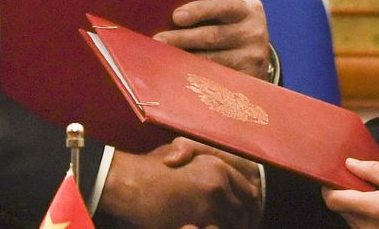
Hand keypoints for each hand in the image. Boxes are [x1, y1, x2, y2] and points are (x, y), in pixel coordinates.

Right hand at [100, 139, 260, 228]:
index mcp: (218, 166)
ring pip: (233, 223)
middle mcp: (220, 180)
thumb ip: (203, 166)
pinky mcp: (202, 216)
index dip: (250, 208)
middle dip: (242, 222)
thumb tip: (220, 183)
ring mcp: (213, 199)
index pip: (249, 191)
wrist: (129, 182)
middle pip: (245, 210)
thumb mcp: (180, 157)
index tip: (247, 217)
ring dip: (227, 226)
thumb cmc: (147, 171)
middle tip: (239, 227)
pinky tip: (201, 228)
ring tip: (214, 226)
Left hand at [155, 0, 271, 79]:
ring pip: (212, 60)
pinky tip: (180, 75)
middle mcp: (254, 33)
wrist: (257, 56)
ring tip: (163, 59)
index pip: (222, 6)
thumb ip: (206, 14)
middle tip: (158, 41)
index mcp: (248, 10)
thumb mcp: (227, 16)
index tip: (176, 16)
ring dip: (184, 60)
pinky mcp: (248, 79)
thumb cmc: (230, 28)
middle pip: (213, 36)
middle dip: (182, 38)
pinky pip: (216, 79)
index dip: (198, 10)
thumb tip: (169, 19)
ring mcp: (253, 58)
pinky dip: (196, 77)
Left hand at [322, 159, 378, 228]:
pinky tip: (377, 203)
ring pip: (348, 216)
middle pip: (340, 208)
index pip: (335, 201)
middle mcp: (368, 226)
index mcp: (373, 208)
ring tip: (372, 191)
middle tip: (357, 178)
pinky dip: (362, 212)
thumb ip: (371, 170)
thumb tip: (350, 164)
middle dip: (344, 192)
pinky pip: (359, 224)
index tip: (334, 176)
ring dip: (353, 203)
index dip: (329, 187)